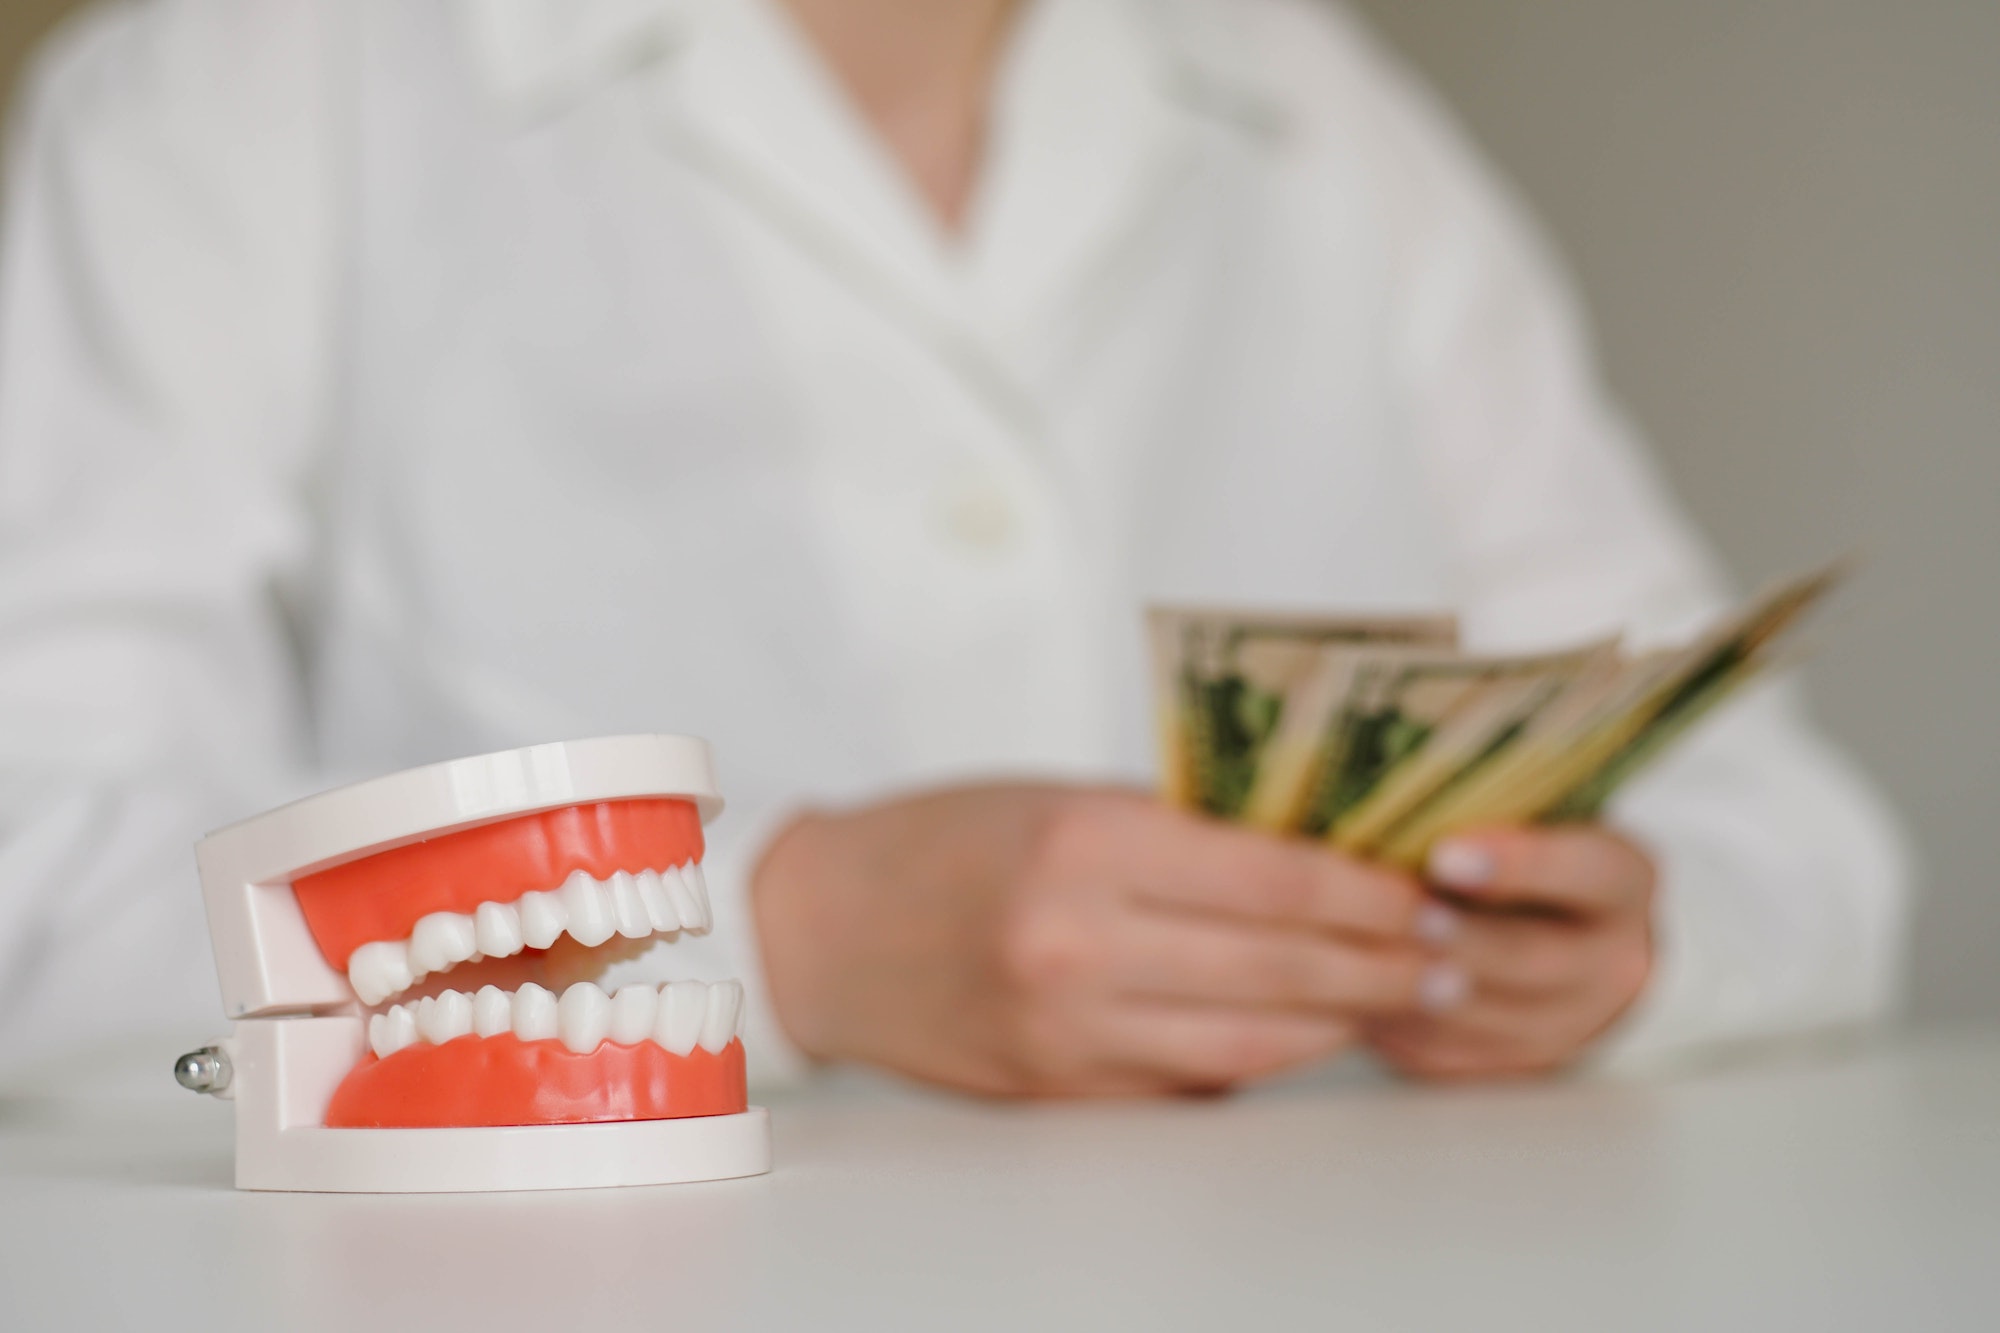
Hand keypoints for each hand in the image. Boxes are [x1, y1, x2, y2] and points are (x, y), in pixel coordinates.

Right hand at [752, 784, 1461, 1097]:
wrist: (824, 930)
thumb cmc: (947, 840)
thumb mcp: (1063, 797)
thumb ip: (1182, 827)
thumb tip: (1317, 851)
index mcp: (1084, 846)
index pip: (1272, 876)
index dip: (1367, 891)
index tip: (1427, 892)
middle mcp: (1078, 945)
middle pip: (1278, 968)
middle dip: (1381, 964)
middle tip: (1449, 956)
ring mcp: (1069, 1031)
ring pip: (1251, 1042)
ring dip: (1340, 1022)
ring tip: (1402, 998)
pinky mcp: (1061, 1090)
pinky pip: (1192, 1084)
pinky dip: (1262, 1059)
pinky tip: (1309, 1032)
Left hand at [1366, 825, 1656, 1079]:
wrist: (1574, 945)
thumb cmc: (1531, 856)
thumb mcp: (1540, 820)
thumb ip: (1491, 810)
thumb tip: (1407, 789)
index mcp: (1621, 881)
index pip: (1586, 871)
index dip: (1521, 864)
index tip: (1447, 853)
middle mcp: (1608, 962)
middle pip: (1532, 958)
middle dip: (1460, 938)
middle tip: (1402, 916)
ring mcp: (1564, 1024)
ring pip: (1485, 1017)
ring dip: (1416, 986)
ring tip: (1359, 953)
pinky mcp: (1509, 1063)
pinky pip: (1449, 1051)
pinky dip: (1395, 1023)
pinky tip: (1352, 992)